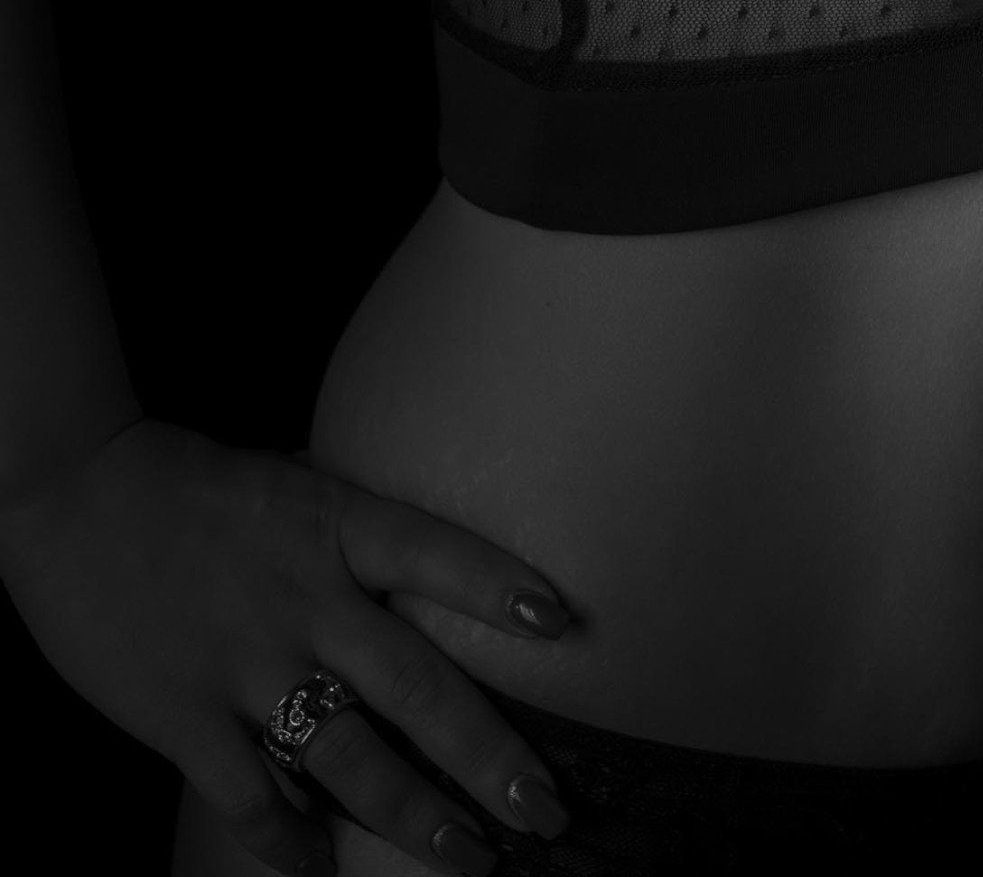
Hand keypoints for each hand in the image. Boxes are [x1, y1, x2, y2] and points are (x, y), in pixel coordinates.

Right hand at [0, 416, 576, 874]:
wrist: (77, 490)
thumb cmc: (191, 485)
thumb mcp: (291, 485)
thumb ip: (349, 530)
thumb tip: (412, 561)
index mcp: (337, 526)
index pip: (440, 553)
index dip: (502, 588)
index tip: (565, 622)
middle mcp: (309, 599)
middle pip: (419, 686)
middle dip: (490, 758)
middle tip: (546, 808)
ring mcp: (250, 664)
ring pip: (353, 758)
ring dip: (416, 817)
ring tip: (471, 857)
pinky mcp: (188, 718)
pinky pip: (254, 799)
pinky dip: (292, 844)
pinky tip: (324, 869)